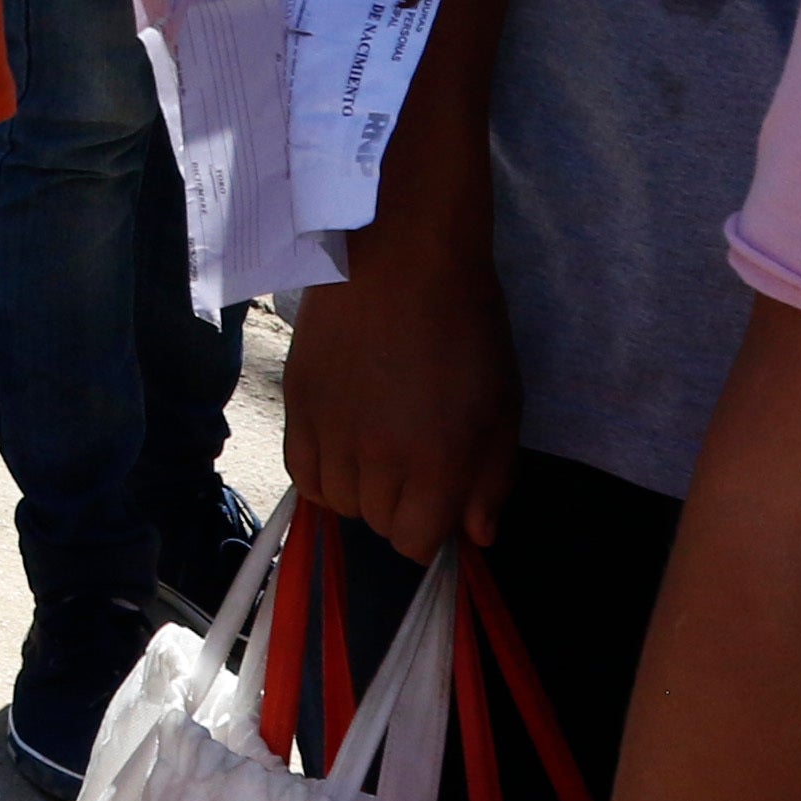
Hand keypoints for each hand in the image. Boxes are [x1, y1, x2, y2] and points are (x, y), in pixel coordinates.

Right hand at [284, 211, 520, 560]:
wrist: (401, 258)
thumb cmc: (465, 328)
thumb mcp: (503, 406)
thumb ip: (491, 479)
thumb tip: (477, 535)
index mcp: (438, 466)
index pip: (415, 543)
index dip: (430, 529)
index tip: (438, 500)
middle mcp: (379, 461)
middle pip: (376, 523)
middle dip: (399, 506)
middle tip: (412, 462)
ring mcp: (331, 434)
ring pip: (337, 502)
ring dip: (359, 489)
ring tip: (376, 451)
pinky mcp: (297, 405)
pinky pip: (300, 472)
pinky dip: (321, 474)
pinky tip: (340, 451)